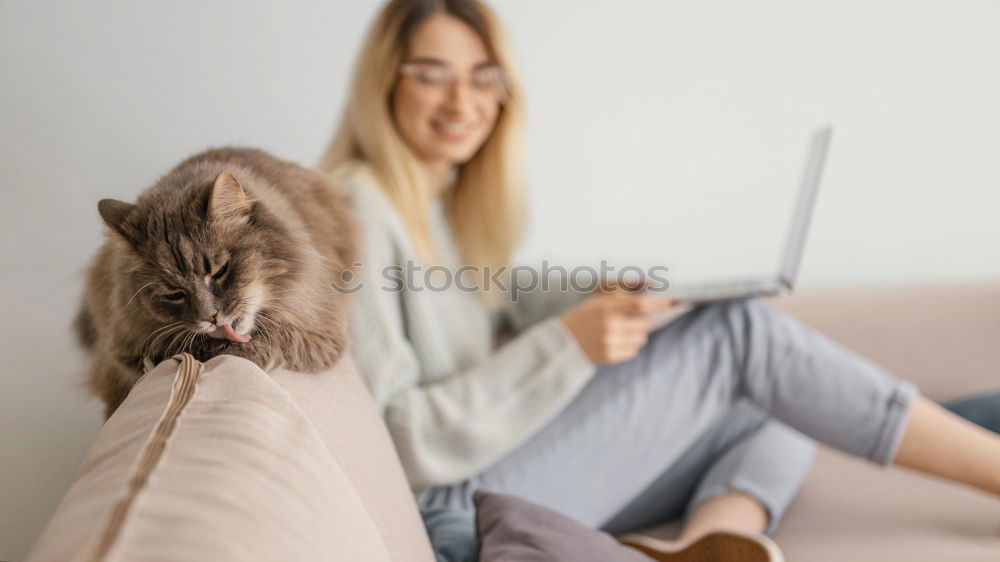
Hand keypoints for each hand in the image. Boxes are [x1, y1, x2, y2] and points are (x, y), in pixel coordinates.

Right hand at [560, 288, 674, 364]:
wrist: (562, 342)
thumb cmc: (583, 317)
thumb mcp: (597, 301)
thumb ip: (621, 295)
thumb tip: (649, 289)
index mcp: (605, 308)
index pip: (639, 304)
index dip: (658, 303)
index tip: (672, 301)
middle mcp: (609, 325)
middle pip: (643, 324)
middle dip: (642, 321)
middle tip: (631, 320)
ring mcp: (610, 342)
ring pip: (640, 338)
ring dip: (637, 334)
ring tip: (622, 331)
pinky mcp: (610, 356)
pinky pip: (633, 350)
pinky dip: (630, 346)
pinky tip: (616, 342)